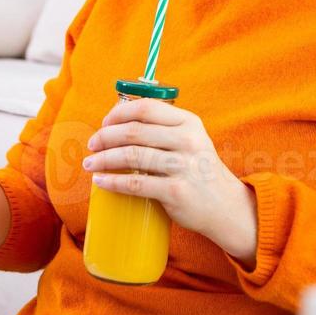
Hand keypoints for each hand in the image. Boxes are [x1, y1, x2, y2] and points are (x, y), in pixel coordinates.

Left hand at [83, 98, 258, 268]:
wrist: (225, 206)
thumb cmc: (198, 170)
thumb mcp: (190, 140)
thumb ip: (163, 128)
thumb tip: (118, 121)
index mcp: (189, 122)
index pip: (146, 108)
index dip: (118, 113)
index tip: (103, 123)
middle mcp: (188, 141)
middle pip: (134, 132)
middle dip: (105, 137)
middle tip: (92, 145)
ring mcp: (183, 167)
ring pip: (132, 156)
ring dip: (104, 159)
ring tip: (90, 164)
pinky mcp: (176, 192)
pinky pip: (137, 184)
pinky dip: (113, 182)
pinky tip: (101, 181)